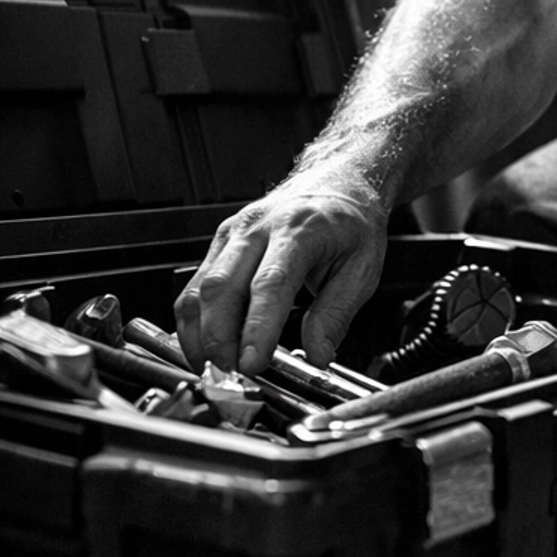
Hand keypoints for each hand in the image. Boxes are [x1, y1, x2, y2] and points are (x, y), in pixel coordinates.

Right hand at [175, 165, 389, 376]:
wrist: (337, 181)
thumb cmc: (349, 221)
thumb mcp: (363, 267)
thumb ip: (337, 313)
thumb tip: (318, 354)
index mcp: (300, 230)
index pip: (270, 283)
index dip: (256, 328)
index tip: (252, 363)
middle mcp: (258, 227)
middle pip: (221, 287)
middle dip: (218, 339)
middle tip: (230, 375)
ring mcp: (233, 233)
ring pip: (198, 288)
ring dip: (198, 335)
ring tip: (214, 369)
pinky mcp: (220, 243)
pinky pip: (194, 285)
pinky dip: (193, 322)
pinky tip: (204, 346)